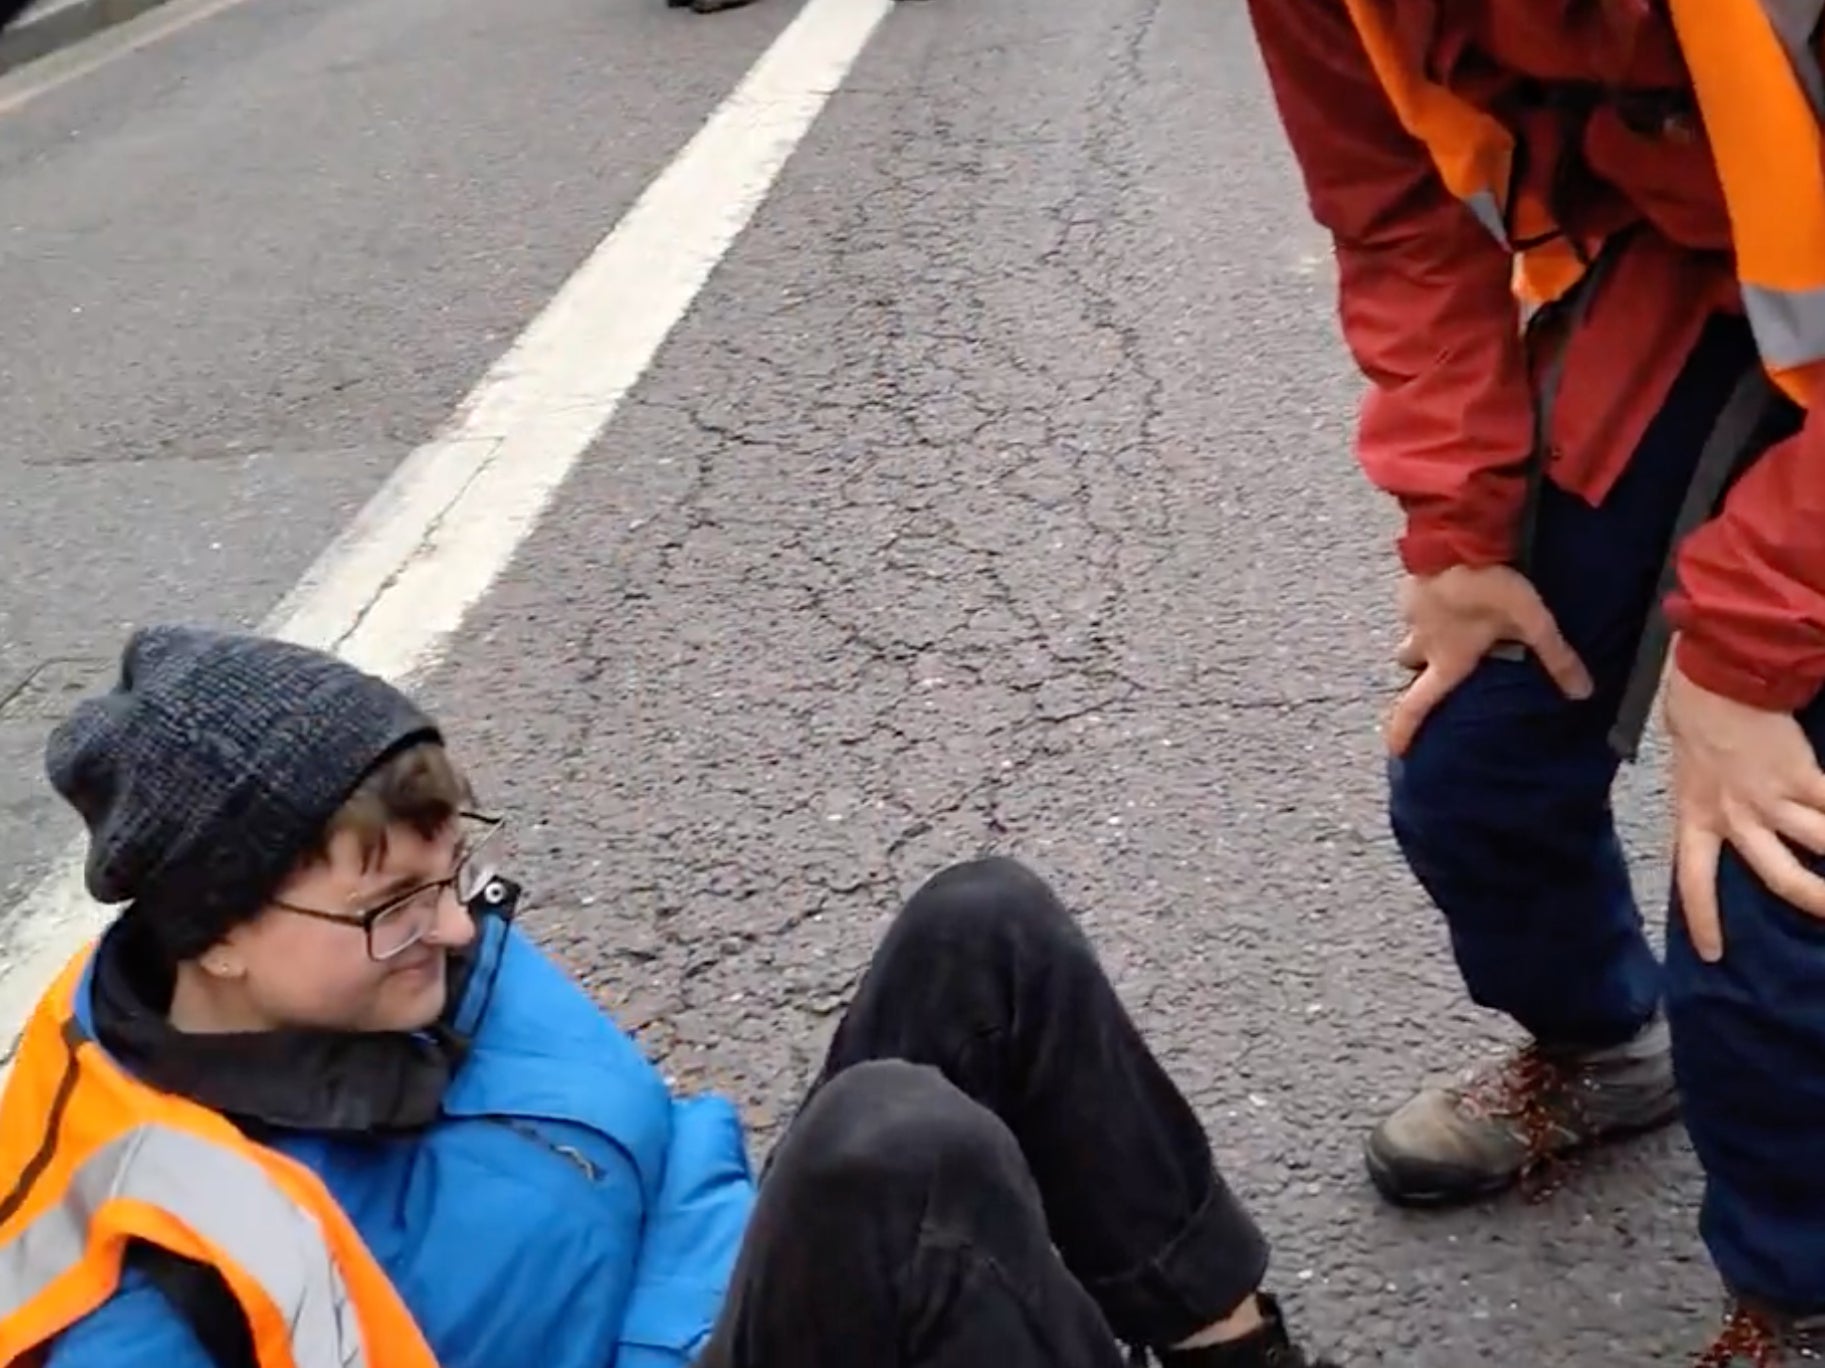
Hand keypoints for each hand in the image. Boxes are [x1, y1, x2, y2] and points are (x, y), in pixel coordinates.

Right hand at [1386, 564, 1592, 756]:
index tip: (1396, 749)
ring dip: (1424, 633)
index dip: (1404, 730)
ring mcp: (1411, 612)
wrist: (1454, 534)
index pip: (1416, 705)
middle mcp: (1423, 641)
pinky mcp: (1410, 583)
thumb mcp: (1532, 621)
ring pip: (1410, 632)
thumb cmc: (1489, 585)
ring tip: (1447, 622)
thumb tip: (1582, 693)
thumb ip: (1556, 656)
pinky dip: (1427, 602)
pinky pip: (1414, 602)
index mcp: (1448, 659)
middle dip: (1420, 668)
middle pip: (1408, 666)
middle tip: (1440, 663)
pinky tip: (1447, 588)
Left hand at [1666, 657, 1824, 961]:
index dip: (1704, 919)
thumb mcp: (1687, 771)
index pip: (1693, 879)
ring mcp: (1773, 799)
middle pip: (1780, 876)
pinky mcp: (1804, 776)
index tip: (1714, 955)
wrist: (1717, 679)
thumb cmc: (1695, 718)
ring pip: (1822, 845)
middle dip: (1814, 902)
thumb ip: (1708, 801)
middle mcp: (1735, 816)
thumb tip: (1730, 820)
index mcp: (1695, 816)